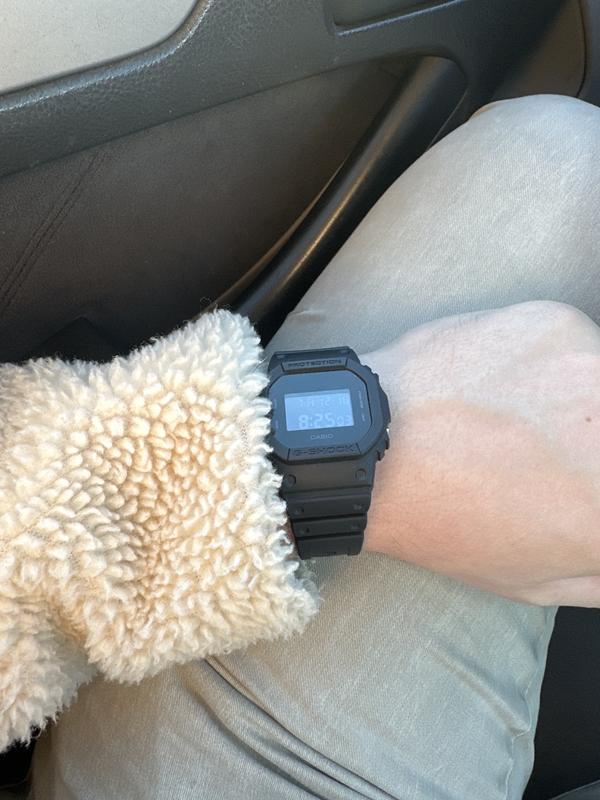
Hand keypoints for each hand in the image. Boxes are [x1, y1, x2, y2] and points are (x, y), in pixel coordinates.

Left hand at [363, 301, 599, 606]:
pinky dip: (554, 363)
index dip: (591, 483)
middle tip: (552, 449)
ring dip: (582, 400)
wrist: (373, 449)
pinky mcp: (558, 323)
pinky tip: (505, 386)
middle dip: (589, 446)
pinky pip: (580, 342)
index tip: (579, 477)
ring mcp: (594, 368)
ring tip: (525, 419)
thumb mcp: (538, 578)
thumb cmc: (446, 521)